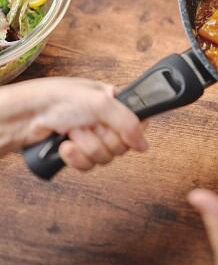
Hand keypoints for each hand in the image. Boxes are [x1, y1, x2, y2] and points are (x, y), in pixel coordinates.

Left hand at [0, 77, 146, 168]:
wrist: (25, 116)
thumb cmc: (57, 99)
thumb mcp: (101, 103)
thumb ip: (128, 123)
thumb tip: (144, 144)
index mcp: (113, 102)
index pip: (138, 124)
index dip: (129, 131)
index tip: (116, 127)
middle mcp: (104, 120)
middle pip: (122, 144)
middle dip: (102, 138)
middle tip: (88, 126)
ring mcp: (90, 137)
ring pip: (105, 157)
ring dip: (87, 147)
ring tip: (72, 132)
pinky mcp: (77, 152)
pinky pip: (89, 165)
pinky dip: (76, 158)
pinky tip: (66, 146)